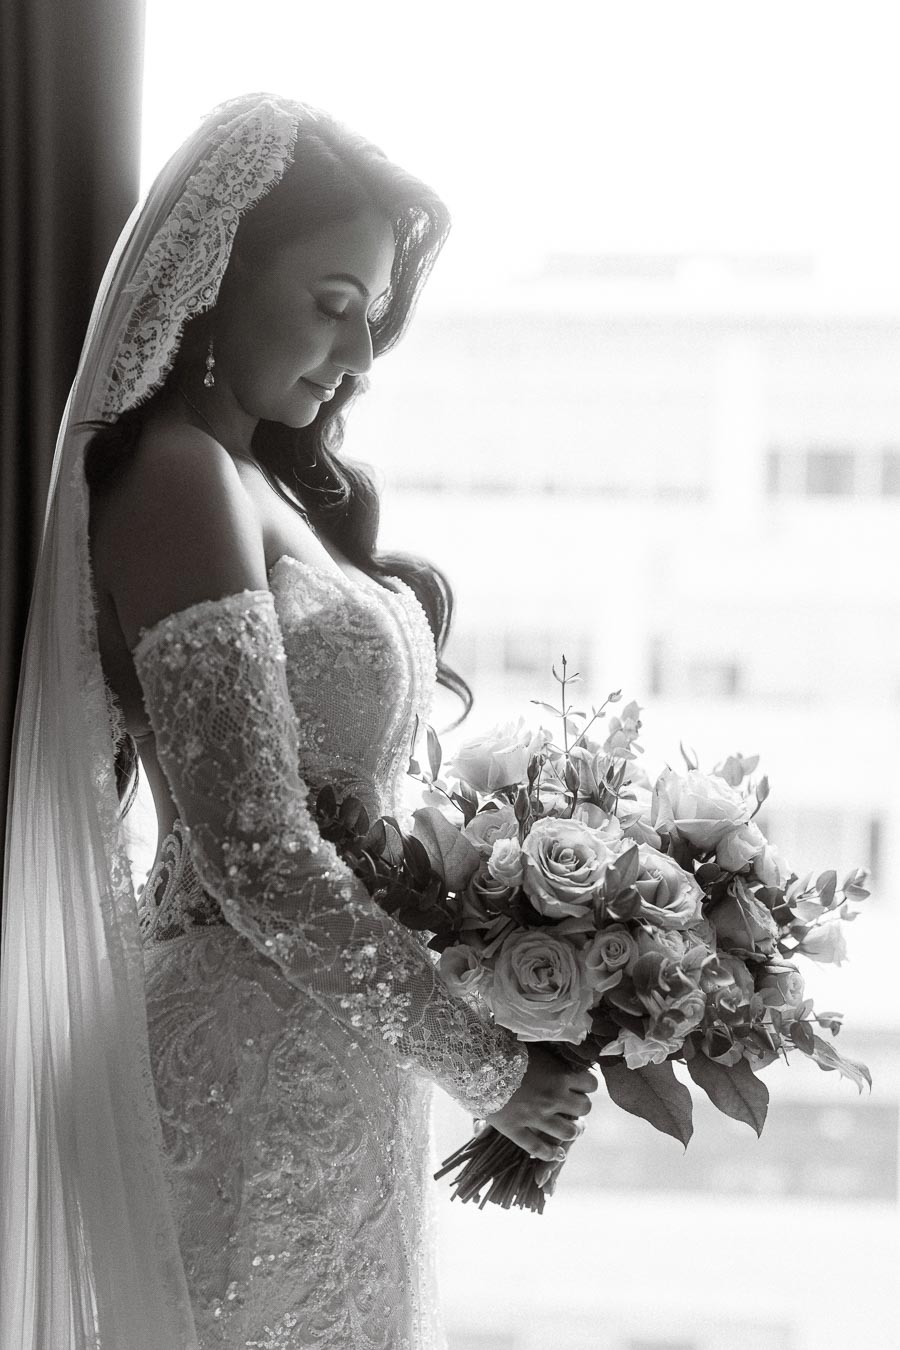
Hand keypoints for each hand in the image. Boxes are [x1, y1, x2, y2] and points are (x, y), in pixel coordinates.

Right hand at [484, 1043, 597, 1165]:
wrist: (475, 1062)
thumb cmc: (504, 1049)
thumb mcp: (531, 1050)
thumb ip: (548, 1060)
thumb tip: (558, 1065)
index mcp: (559, 1075)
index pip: (590, 1084)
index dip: (587, 1085)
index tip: (580, 1085)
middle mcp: (553, 1097)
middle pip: (584, 1109)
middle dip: (581, 1107)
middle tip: (573, 1106)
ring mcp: (536, 1116)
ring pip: (568, 1132)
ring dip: (572, 1131)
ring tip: (569, 1129)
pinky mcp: (517, 1129)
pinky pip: (539, 1147)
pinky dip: (550, 1154)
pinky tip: (555, 1153)